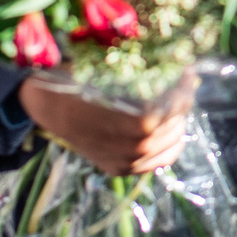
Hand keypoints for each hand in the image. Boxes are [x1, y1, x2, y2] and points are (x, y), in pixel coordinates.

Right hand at [18, 77, 188, 176]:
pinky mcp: (120, 169)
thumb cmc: (80, 81)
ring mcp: (124, 161)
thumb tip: (181, 67)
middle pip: (172, 127)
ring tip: (179, 101)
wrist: (49, 106)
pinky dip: (171, 145)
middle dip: (183, 103)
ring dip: (179, 121)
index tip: (187, 74)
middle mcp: (127, 148)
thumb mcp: (110, 72)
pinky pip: (158, 162)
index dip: (182, 93)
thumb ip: (145, 75)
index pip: (168, 111)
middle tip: (186, 84)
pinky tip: (173, 127)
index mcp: (125, 122)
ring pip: (170, 145)